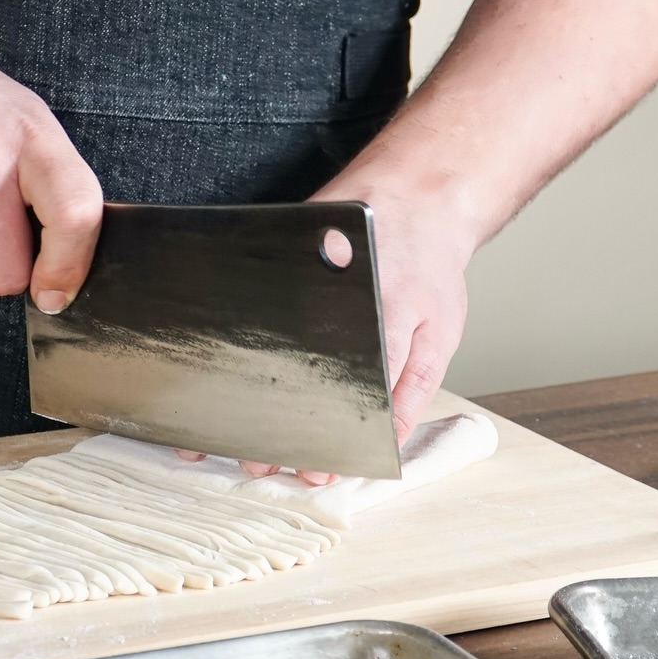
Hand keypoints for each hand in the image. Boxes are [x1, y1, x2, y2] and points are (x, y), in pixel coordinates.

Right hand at [214, 163, 471, 481]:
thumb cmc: (428, 259)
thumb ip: (411, 388)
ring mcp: (296, 274)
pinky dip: (233, 345)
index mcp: (379, 317)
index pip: (344, 389)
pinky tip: (219, 374)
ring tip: (221, 433)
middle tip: (261, 464)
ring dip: (238, 394)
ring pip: (257, 341)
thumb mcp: (438, 331)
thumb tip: (387, 442)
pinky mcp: (276, 257)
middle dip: (269, 426)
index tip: (314, 470)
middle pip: (288, 371)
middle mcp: (331, 296)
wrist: (413, 188)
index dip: (324, 437)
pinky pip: (249, 309)